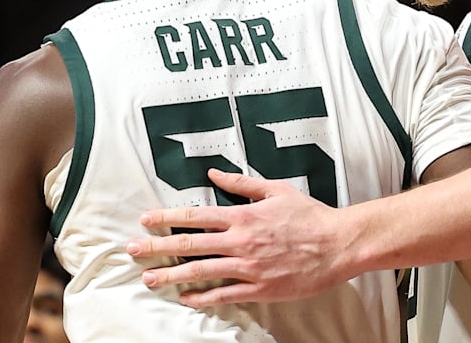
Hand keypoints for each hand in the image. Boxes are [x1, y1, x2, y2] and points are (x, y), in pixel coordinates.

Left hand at [126, 168, 353, 306]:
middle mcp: (240, 241)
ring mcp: (248, 267)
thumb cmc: (310, 216)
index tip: (146, 219)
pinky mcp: (260, 288)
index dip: (167, 218)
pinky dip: (202, 297)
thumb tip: (213, 172)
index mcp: (243, 216)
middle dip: (157, 247)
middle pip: (189, 244)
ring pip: (201, 271)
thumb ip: (241, 184)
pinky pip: (224, 295)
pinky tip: (186, 298)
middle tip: (134, 250)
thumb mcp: (276, 190)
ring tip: (149, 279)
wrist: (337, 244)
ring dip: (171, 276)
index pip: (195, 216)